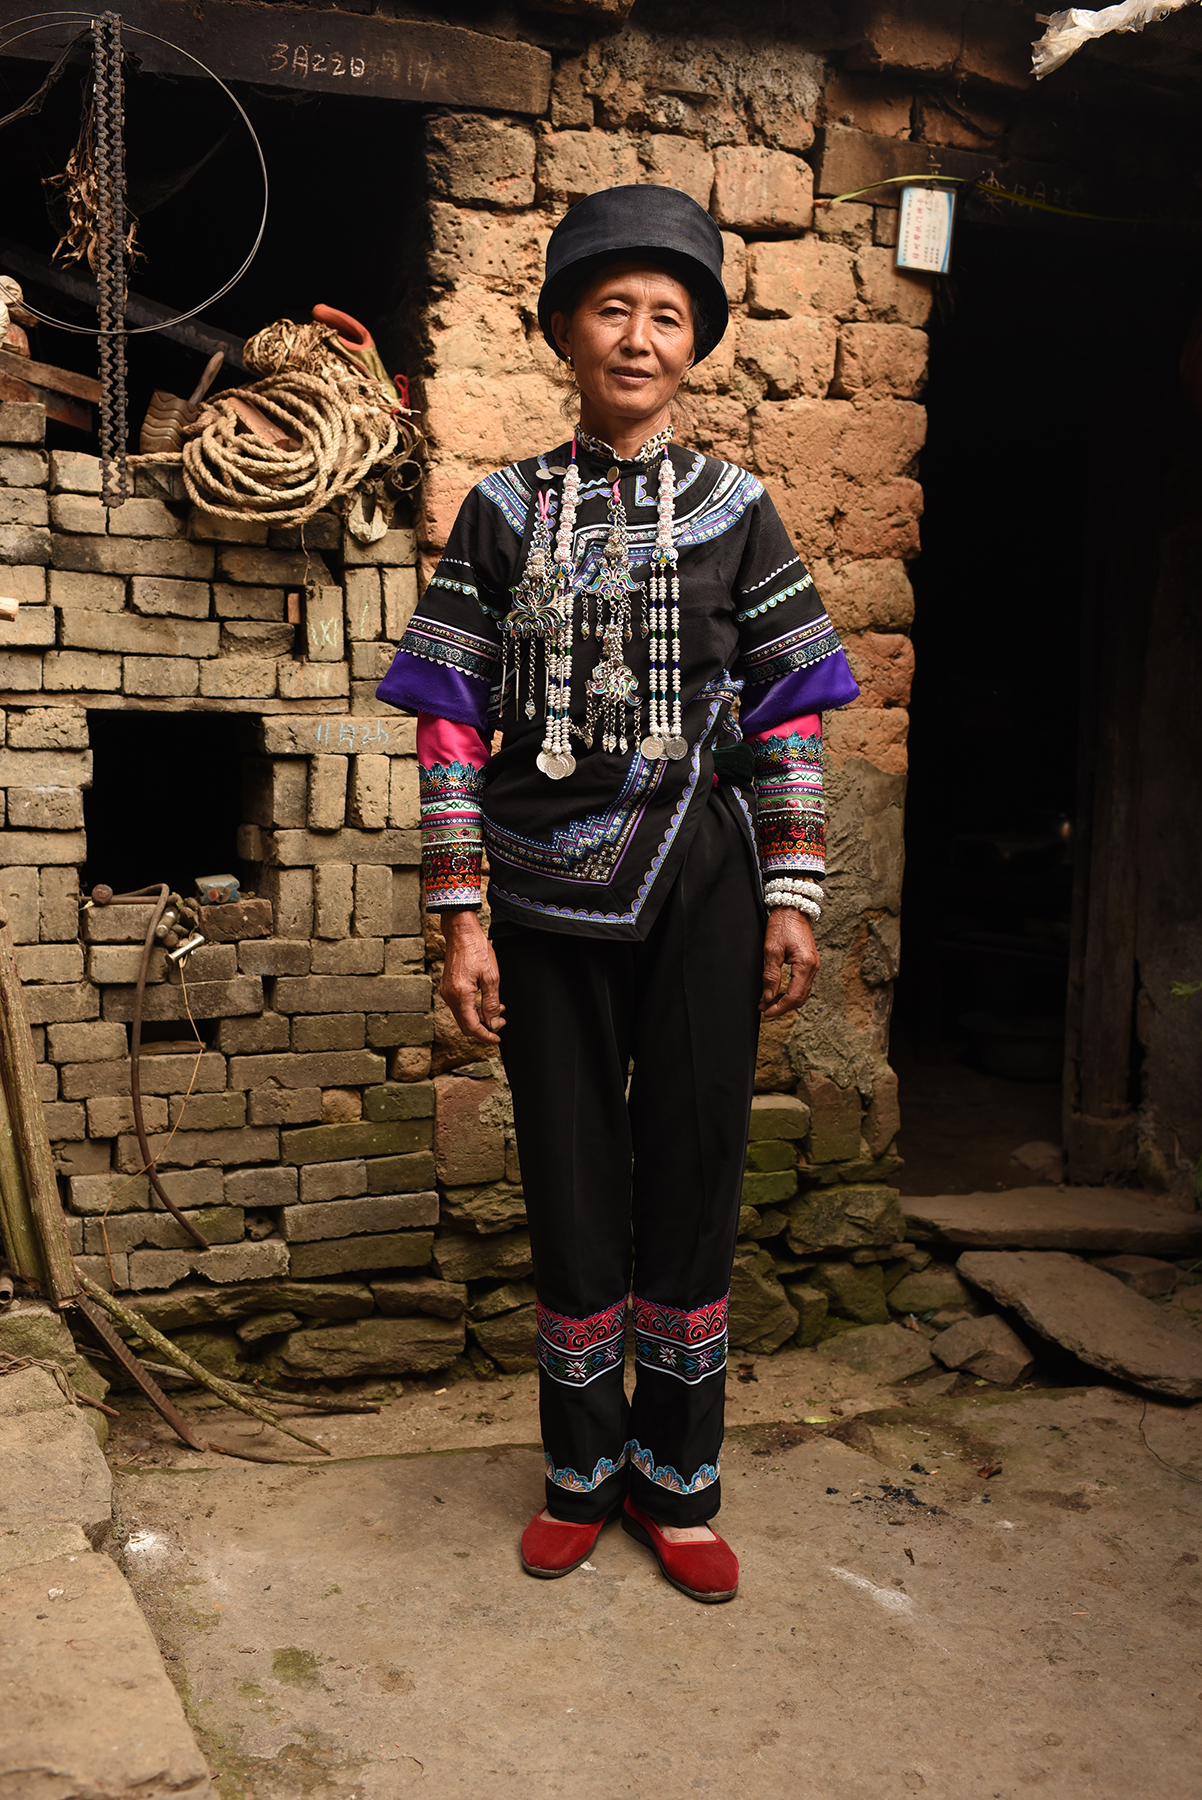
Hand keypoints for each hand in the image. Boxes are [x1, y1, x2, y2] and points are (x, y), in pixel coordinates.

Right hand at [440, 911, 504, 1044]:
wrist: (461, 932)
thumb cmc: (476, 949)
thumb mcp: (491, 977)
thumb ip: (491, 1003)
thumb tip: (492, 1023)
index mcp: (460, 995)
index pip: (471, 1027)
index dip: (485, 1036)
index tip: (497, 1038)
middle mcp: (449, 996)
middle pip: (465, 1025)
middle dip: (484, 1028)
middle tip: (501, 1022)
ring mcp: (446, 991)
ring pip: (463, 1016)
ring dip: (480, 1018)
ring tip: (498, 1010)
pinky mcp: (448, 987)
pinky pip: (460, 1006)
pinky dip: (473, 1009)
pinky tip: (486, 1002)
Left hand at [759, 908, 819, 1018]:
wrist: (793, 907)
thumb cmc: (782, 924)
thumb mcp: (771, 950)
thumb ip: (771, 975)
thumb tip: (769, 996)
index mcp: (805, 965)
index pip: (794, 996)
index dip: (779, 1007)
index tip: (766, 1011)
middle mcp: (813, 967)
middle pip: (800, 998)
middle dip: (782, 1006)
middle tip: (764, 1008)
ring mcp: (813, 965)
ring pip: (802, 992)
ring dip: (786, 1000)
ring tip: (768, 1001)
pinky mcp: (810, 962)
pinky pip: (802, 983)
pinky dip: (790, 991)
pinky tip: (778, 991)